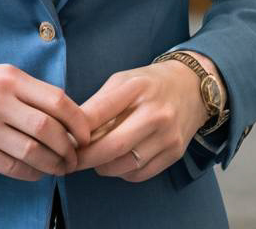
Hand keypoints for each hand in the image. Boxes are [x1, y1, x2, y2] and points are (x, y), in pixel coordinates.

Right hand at [0, 65, 90, 180]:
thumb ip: (30, 92)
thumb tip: (68, 116)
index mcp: (9, 78)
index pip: (57, 100)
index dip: (78, 121)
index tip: (86, 134)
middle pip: (49, 129)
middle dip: (69, 148)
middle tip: (75, 157)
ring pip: (34, 152)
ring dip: (55, 165)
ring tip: (61, 168)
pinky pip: (15, 168)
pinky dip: (33, 174)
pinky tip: (38, 173)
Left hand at [73, 52, 219, 181]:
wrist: (191, 86)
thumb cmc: (149, 83)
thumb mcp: (122, 81)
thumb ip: (100, 103)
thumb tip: (73, 129)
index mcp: (136, 88)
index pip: (99, 112)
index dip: (78, 130)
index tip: (64, 138)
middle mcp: (155, 113)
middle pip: (113, 145)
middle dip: (86, 157)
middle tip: (71, 160)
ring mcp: (167, 136)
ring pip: (125, 165)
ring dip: (103, 167)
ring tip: (93, 159)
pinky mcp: (175, 153)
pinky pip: (140, 174)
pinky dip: (122, 173)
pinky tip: (116, 162)